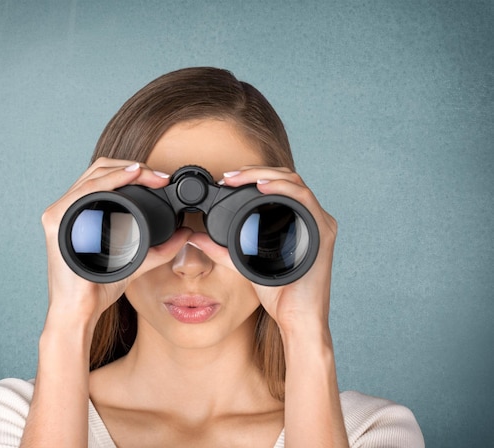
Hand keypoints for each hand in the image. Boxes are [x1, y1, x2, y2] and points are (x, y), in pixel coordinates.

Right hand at [40, 158, 191, 332]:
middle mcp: (68, 210)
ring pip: (94, 174)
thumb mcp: (135, 261)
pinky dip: (110, 178)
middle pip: (100, 170)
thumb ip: (160, 249)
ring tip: (151, 174)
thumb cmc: (98, 288)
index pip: (105, 179)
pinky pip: (86, 190)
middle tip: (160, 176)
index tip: (160, 179)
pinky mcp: (58, 220)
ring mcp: (61, 213)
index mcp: (81, 214)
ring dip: (126, 169)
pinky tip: (130, 176)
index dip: (134, 172)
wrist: (78, 310)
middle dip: (134, 167)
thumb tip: (185, 234)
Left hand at [191, 166, 337, 336]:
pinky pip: (305, 199)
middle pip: (285, 178)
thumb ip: (220, 250)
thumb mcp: (243, 264)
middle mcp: (310, 219)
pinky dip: (284, 188)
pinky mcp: (322, 231)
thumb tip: (196, 238)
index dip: (252, 176)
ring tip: (242, 177)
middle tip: (230, 176)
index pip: (276, 186)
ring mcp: (318, 223)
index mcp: (296, 222)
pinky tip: (264, 187)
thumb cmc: (279, 295)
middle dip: (256, 171)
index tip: (227, 179)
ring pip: (295, 182)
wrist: (298, 318)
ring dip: (266, 174)